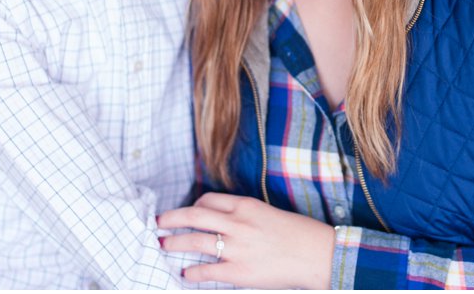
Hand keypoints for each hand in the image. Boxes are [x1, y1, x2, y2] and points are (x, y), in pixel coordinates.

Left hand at [157, 192, 335, 288]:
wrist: (316, 254)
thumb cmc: (298, 233)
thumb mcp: (269, 213)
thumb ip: (245, 215)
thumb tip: (223, 221)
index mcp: (246, 205)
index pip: (209, 199)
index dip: (193, 205)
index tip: (186, 212)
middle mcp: (238, 223)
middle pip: (194, 215)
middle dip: (172, 218)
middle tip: (158, 222)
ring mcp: (236, 248)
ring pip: (195, 241)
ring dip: (175, 242)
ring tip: (164, 244)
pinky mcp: (239, 271)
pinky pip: (207, 271)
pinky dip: (193, 272)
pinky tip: (186, 274)